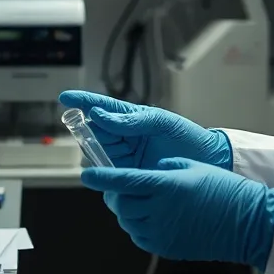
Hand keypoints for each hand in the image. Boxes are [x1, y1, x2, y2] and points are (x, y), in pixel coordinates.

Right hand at [58, 91, 232, 170]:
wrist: (209, 164)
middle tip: (83, 133)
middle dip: (85, 131)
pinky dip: (103, 174)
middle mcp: (124, 137)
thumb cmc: (189, 138)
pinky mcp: (129, 176)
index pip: (101, 106)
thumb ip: (131, 120)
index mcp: (132, 118)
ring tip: (97, 155)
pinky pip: (108, 174)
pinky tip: (105, 175)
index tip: (64, 97)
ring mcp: (125, 157)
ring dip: (93, 153)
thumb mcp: (162, 123)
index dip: (82, 101)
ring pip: (97, 153)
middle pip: (94, 131)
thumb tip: (99, 114)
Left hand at [82, 158, 273, 268]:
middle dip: (114, 193)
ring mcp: (161, 233)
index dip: (101, 177)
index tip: (87, 174)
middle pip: (120, 203)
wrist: (249, 223)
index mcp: (164, 186)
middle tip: (117, 186)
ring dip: (125, 210)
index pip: (122, 181)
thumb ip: (164, 167)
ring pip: (127, 221)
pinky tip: (147, 217)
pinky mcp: (166, 248)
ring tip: (135, 201)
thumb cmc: (226, 190)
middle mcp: (158, 211)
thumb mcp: (193, 167)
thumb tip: (147, 173)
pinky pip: (139, 236)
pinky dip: (136, 226)